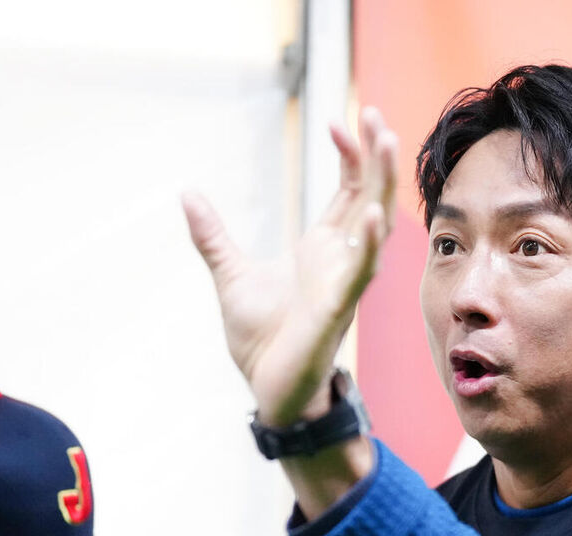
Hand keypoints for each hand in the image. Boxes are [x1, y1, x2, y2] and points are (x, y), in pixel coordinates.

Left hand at [183, 107, 396, 424]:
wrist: (267, 387)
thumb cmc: (261, 340)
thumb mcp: (230, 275)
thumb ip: (213, 236)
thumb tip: (187, 194)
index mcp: (323, 250)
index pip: (349, 190)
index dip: (350, 155)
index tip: (337, 121)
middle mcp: (342, 261)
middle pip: (370, 197)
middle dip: (376, 156)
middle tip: (375, 112)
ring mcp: (343, 283)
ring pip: (375, 226)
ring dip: (381, 184)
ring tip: (383, 142)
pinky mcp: (336, 309)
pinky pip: (361, 271)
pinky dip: (370, 242)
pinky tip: (374, 211)